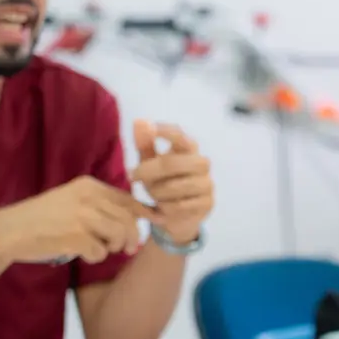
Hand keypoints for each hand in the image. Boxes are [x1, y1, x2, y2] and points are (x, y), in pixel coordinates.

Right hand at [0, 176, 155, 264]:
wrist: (9, 231)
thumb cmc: (43, 218)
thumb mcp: (72, 201)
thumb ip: (99, 205)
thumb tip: (136, 215)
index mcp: (88, 185)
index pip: (128, 199)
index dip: (145, 212)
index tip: (157, 221)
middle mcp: (88, 197)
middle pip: (129, 218)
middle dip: (131, 237)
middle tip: (125, 249)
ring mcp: (82, 216)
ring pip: (120, 234)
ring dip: (114, 247)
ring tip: (102, 250)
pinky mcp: (76, 237)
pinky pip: (101, 252)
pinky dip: (95, 257)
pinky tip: (82, 254)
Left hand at [129, 120, 212, 245]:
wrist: (179, 218)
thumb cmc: (164, 185)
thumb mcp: (150, 164)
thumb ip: (145, 144)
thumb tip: (139, 121)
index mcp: (189, 149)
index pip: (180, 136)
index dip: (165, 131)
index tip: (149, 129)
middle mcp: (201, 163)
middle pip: (171, 163)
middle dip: (148, 171)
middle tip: (132, 176)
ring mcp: (207, 184)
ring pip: (174, 186)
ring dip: (156, 192)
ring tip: (152, 194)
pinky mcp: (207, 203)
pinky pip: (179, 205)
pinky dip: (165, 208)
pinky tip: (162, 208)